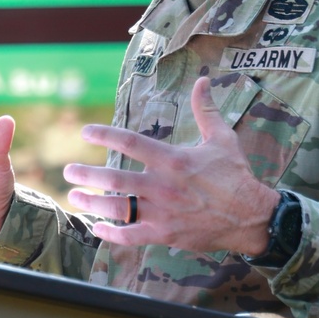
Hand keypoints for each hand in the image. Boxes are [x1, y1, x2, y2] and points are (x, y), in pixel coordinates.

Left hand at [64, 76, 278, 253]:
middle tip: (68, 170)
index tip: (85, 132)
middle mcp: (163, 186)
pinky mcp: (164, 234)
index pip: (131, 142)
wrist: (250, 217)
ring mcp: (162, 212)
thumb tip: (203, 80)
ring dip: (92, 203)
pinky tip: (96, 228)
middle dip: (87, 174)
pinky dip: (111, 234)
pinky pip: (131, 236)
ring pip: (118, 208)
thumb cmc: (235, 176)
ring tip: (74, 196)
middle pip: (115, 178)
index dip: (104, 134)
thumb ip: (206, 110)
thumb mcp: (222, 139)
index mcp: (173, 160)